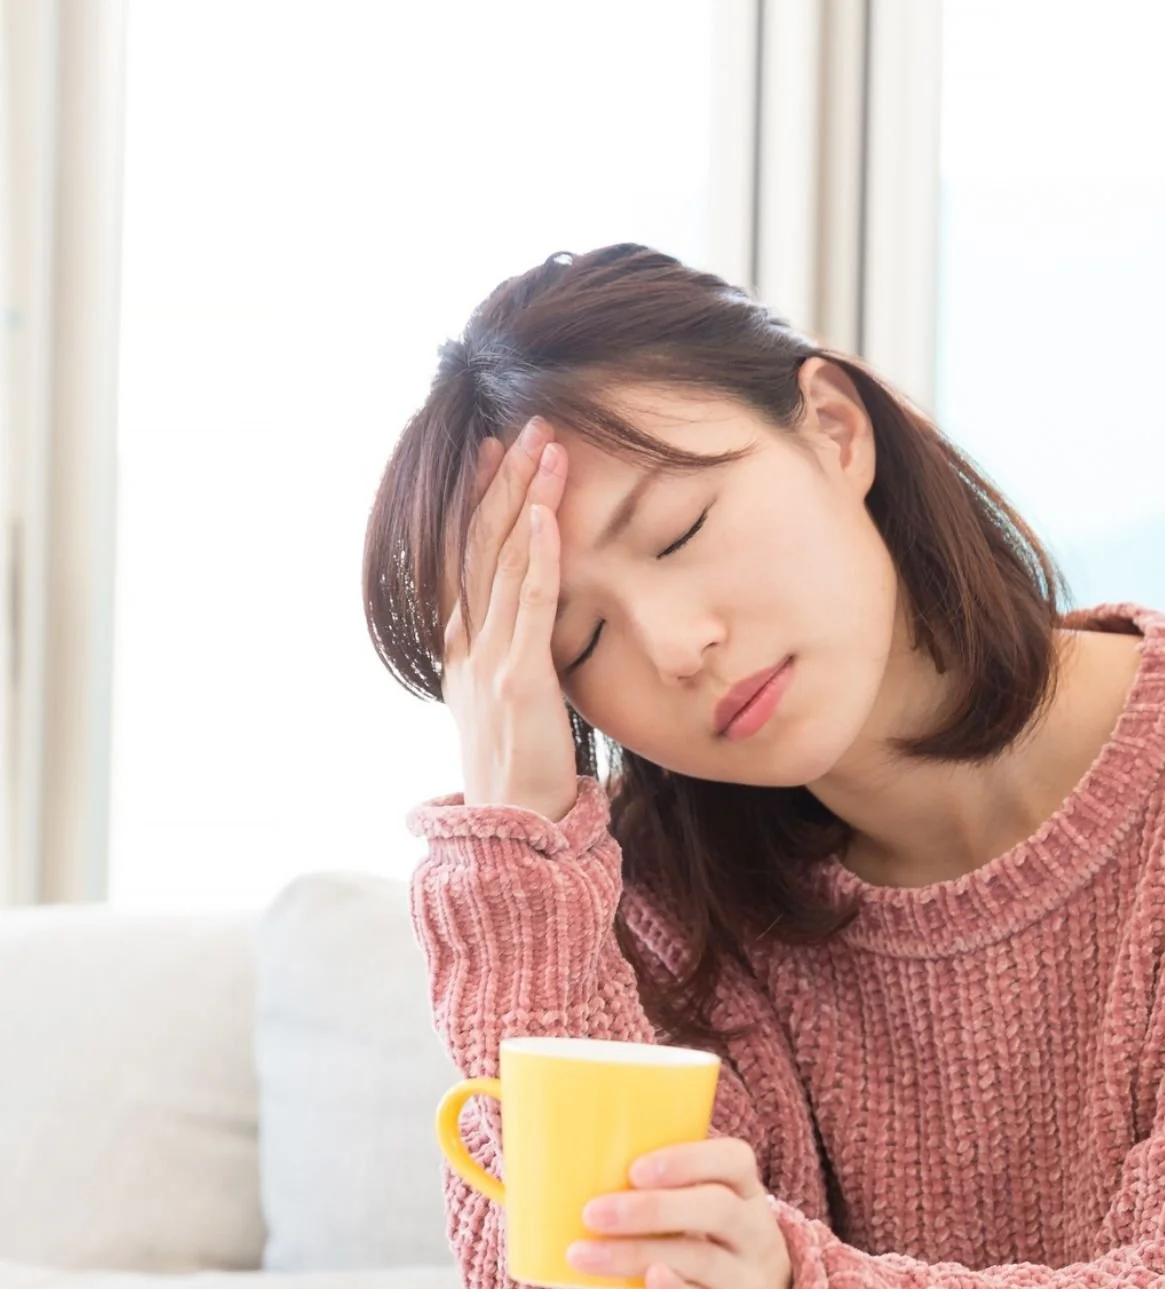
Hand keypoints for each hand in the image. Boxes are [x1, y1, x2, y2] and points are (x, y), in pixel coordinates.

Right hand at [437, 414, 580, 821]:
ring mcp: (488, 659)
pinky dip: (535, 556)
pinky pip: (528, 605)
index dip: (475, 501)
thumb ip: (516, 657)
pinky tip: (543, 515)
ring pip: (502, 561)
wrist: (512, 828)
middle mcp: (466, 644)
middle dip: (501, 482)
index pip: (466, 556)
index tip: (491, 451)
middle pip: (481, 544)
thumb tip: (536, 624)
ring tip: (544, 446)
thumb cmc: (521, 770)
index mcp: (460, 647)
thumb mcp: (508, 702)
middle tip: (522, 425)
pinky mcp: (519, 679)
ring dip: (523, 499)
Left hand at [568, 1137, 792, 1288]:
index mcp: (747, 1194)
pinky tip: (646, 1282)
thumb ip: (665, 1192)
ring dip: (637, 1253)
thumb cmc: (716, 1252)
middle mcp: (757, 1234)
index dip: (689, 1159)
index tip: (635, 1169)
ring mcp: (752, 1283)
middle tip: (593, 1212)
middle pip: (718, 1209)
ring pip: (700, 1259)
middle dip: (653, 1208)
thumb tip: (563, 1173)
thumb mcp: (711, 1216)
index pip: (735, 1161)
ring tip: (582, 1253)